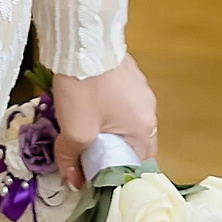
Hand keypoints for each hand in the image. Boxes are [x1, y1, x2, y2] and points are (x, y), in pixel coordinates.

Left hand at [52, 57, 159, 188]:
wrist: (81, 39)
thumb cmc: (84, 88)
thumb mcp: (74, 129)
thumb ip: (72, 158)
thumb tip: (72, 181)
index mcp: (144, 128)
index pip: (138, 163)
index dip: (117, 172)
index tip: (97, 173)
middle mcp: (149, 109)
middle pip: (133, 141)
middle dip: (112, 150)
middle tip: (88, 152)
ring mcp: (141, 88)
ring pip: (127, 119)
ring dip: (109, 127)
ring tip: (85, 125)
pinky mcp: (129, 73)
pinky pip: (121, 99)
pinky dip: (108, 107)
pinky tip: (88, 101)